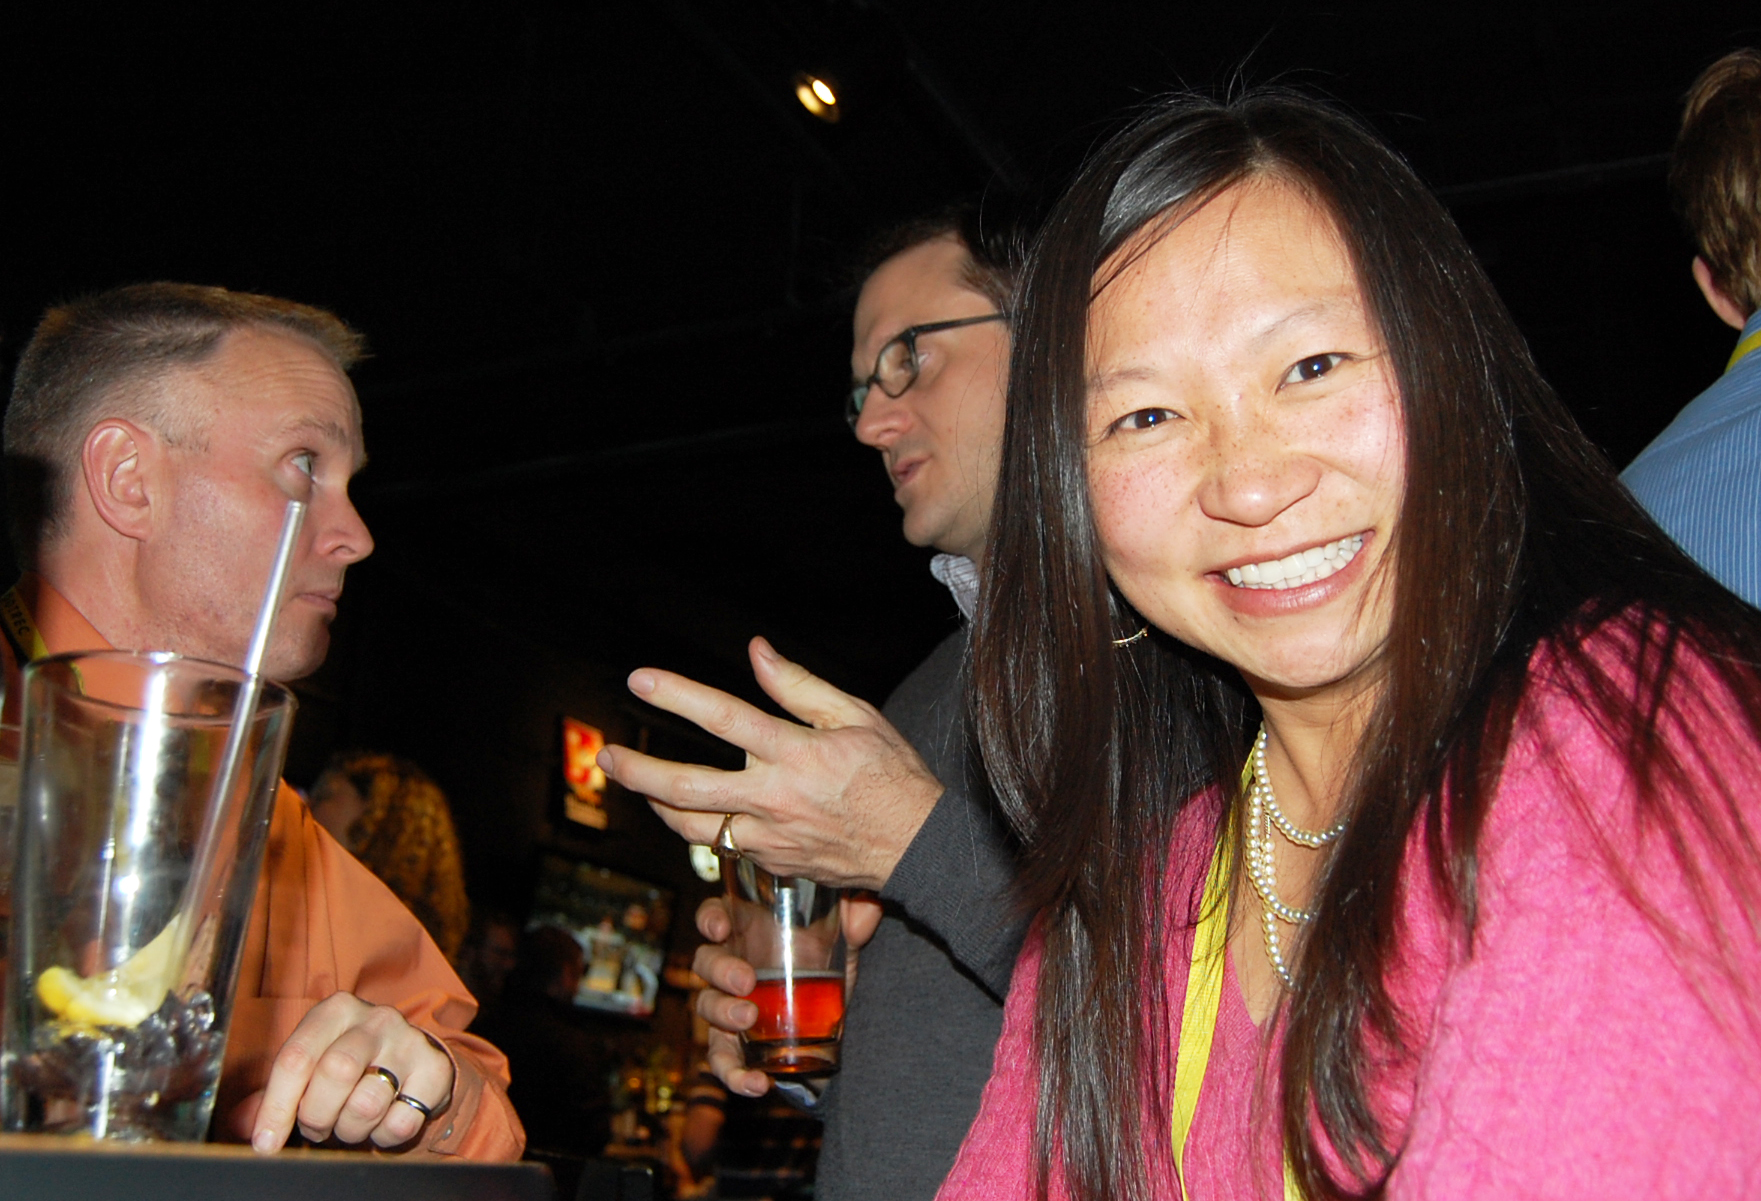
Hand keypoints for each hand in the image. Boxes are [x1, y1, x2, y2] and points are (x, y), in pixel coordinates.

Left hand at [242, 991, 455, 1151]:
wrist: (411, 1060)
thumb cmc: (350, 1065)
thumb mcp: (311, 1068)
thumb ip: (273, 1094)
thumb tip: (240, 1122)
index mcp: (336, 1010)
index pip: (296, 1057)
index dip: (276, 1106)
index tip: (265, 1143)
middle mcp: (376, 1018)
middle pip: (335, 1073)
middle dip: (317, 1115)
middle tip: (317, 1127)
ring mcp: (410, 1042)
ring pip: (367, 1103)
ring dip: (350, 1129)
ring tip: (350, 1122)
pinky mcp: (435, 1070)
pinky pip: (401, 1121)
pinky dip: (384, 1136)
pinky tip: (382, 1121)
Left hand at [598, 637, 943, 889]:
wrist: (919, 846)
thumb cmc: (892, 774)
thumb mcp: (856, 715)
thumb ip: (799, 685)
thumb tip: (756, 652)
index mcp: (796, 754)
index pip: (724, 717)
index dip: (678, 696)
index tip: (641, 681)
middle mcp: (775, 798)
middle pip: (689, 787)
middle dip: (640, 771)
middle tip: (607, 758)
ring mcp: (770, 837)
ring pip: (694, 826)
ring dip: (657, 804)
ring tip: (637, 784)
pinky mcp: (772, 864)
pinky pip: (724, 845)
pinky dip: (701, 826)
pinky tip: (690, 810)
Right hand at [692, 895, 882, 1096]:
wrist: (836, 1010)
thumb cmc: (828, 956)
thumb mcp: (844, 933)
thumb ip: (856, 915)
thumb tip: (865, 914)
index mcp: (748, 930)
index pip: (714, 916)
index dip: (710, 919)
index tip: (721, 928)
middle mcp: (731, 965)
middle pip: (706, 962)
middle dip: (720, 971)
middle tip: (746, 981)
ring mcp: (730, 1006)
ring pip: (707, 1007)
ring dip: (722, 1014)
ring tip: (748, 1020)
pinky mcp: (739, 1045)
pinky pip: (723, 1062)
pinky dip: (734, 1075)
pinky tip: (757, 1083)